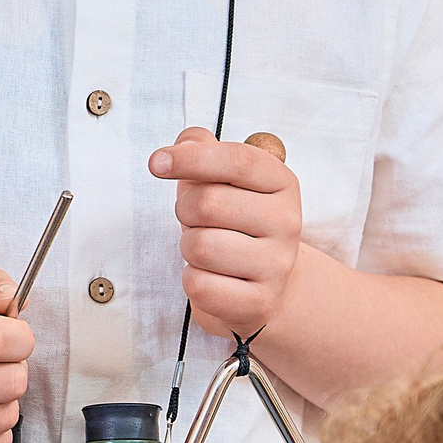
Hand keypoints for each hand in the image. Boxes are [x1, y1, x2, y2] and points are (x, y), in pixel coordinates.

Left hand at [150, 127, 303, 339]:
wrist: (266, 286)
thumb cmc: (234, 223)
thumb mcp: (222, 181)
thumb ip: (203, 151)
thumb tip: (190, 139)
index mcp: (281, 183)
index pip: (237, 160)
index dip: (191, 158)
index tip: (156, 163)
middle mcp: (287, 222)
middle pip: (207, 203)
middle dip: (184, 210)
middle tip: (195, 219)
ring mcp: (277, 265)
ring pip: (199, 246)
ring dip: (188, 247)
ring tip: (207, 250)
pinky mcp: (260, 303)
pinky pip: (199, 285)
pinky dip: (193, 281)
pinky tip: (213, 278)